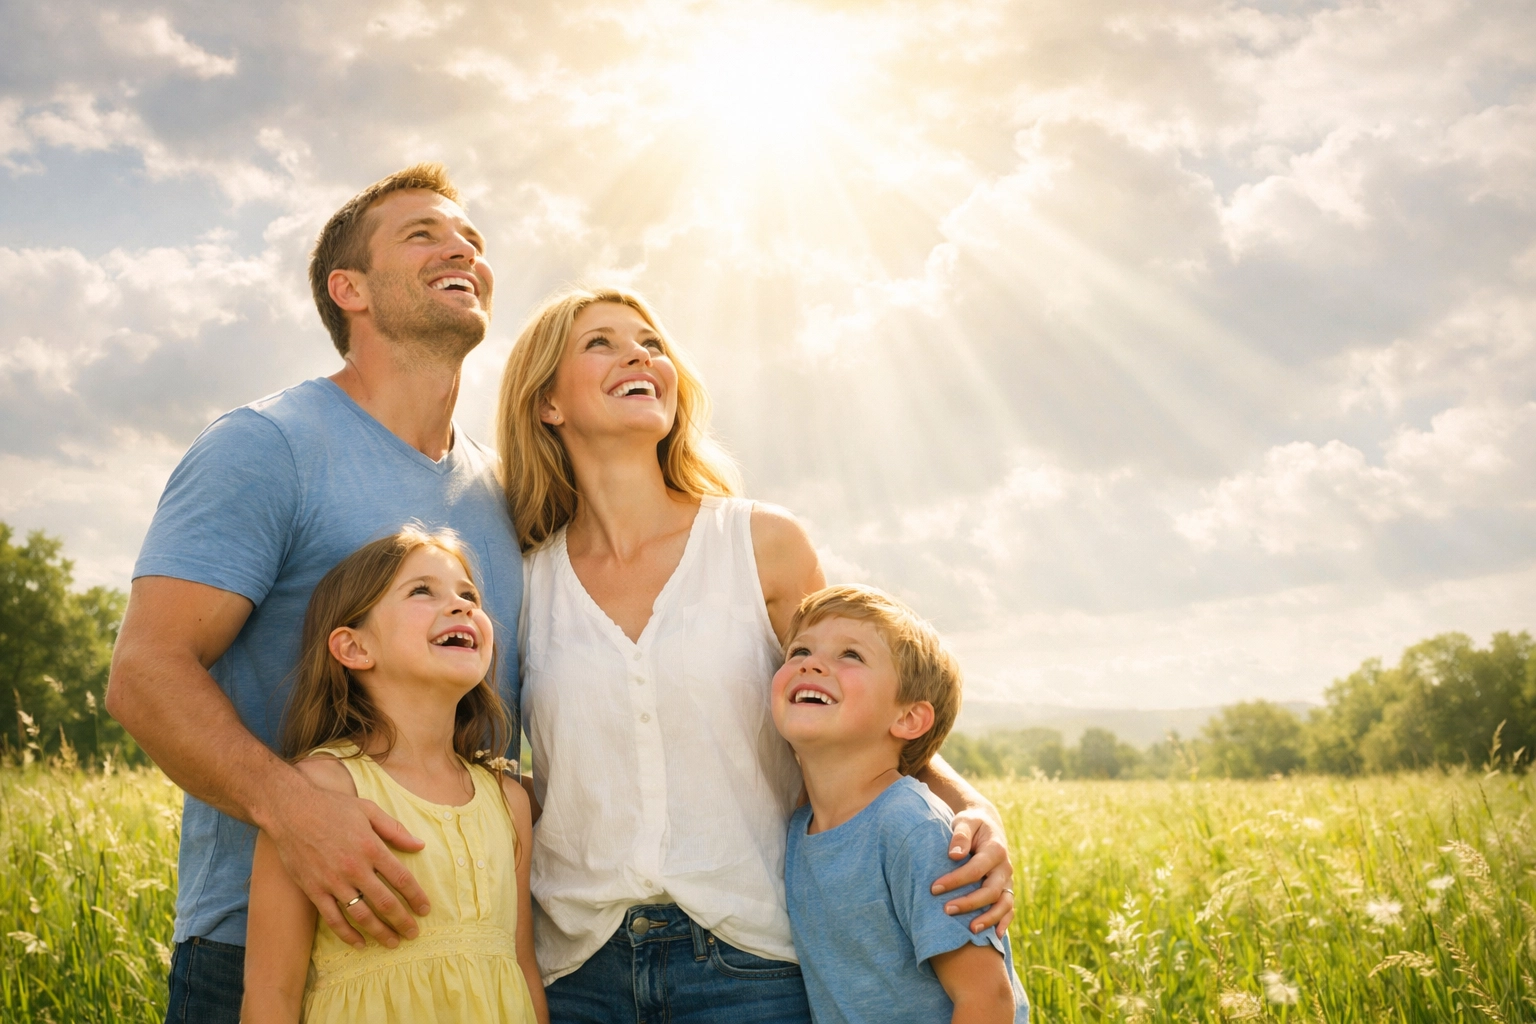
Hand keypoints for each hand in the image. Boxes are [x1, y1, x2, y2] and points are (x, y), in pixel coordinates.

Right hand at [263, 781, 430, 949]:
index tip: (425, 910)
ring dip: (380, 932)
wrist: (290, 811)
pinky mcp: (314, 891)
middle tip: (413, 934)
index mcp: (371, 847)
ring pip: (362, 916)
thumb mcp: (368, 809)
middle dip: (402, 921)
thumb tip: (420, 845)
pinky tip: (360, 943)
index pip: (401, 879)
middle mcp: (355, 868)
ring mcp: (333, 882)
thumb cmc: (332, 806)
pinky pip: (334, 919)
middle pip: (385, 902)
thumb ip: (395, 829)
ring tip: (393, 942)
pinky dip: (348, 935)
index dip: (416, 897)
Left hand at [931, 807, 1014, 936]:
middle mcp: (1004, 867)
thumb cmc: (971, 823)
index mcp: (995, 849)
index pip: (976, 869)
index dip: (955, 880)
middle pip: (991, 890)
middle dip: (969, 903)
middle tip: (946, 910)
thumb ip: (960, 835)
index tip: (934, 888)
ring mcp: (1007, 880)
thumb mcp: (965, 821)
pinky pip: (1009, 908)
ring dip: (988, 918)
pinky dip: (1004, 922)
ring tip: (971, 931)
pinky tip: (994, 936)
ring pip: (1004, 904)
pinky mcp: (1006, 888)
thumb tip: (953, 855)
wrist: (986, 823)